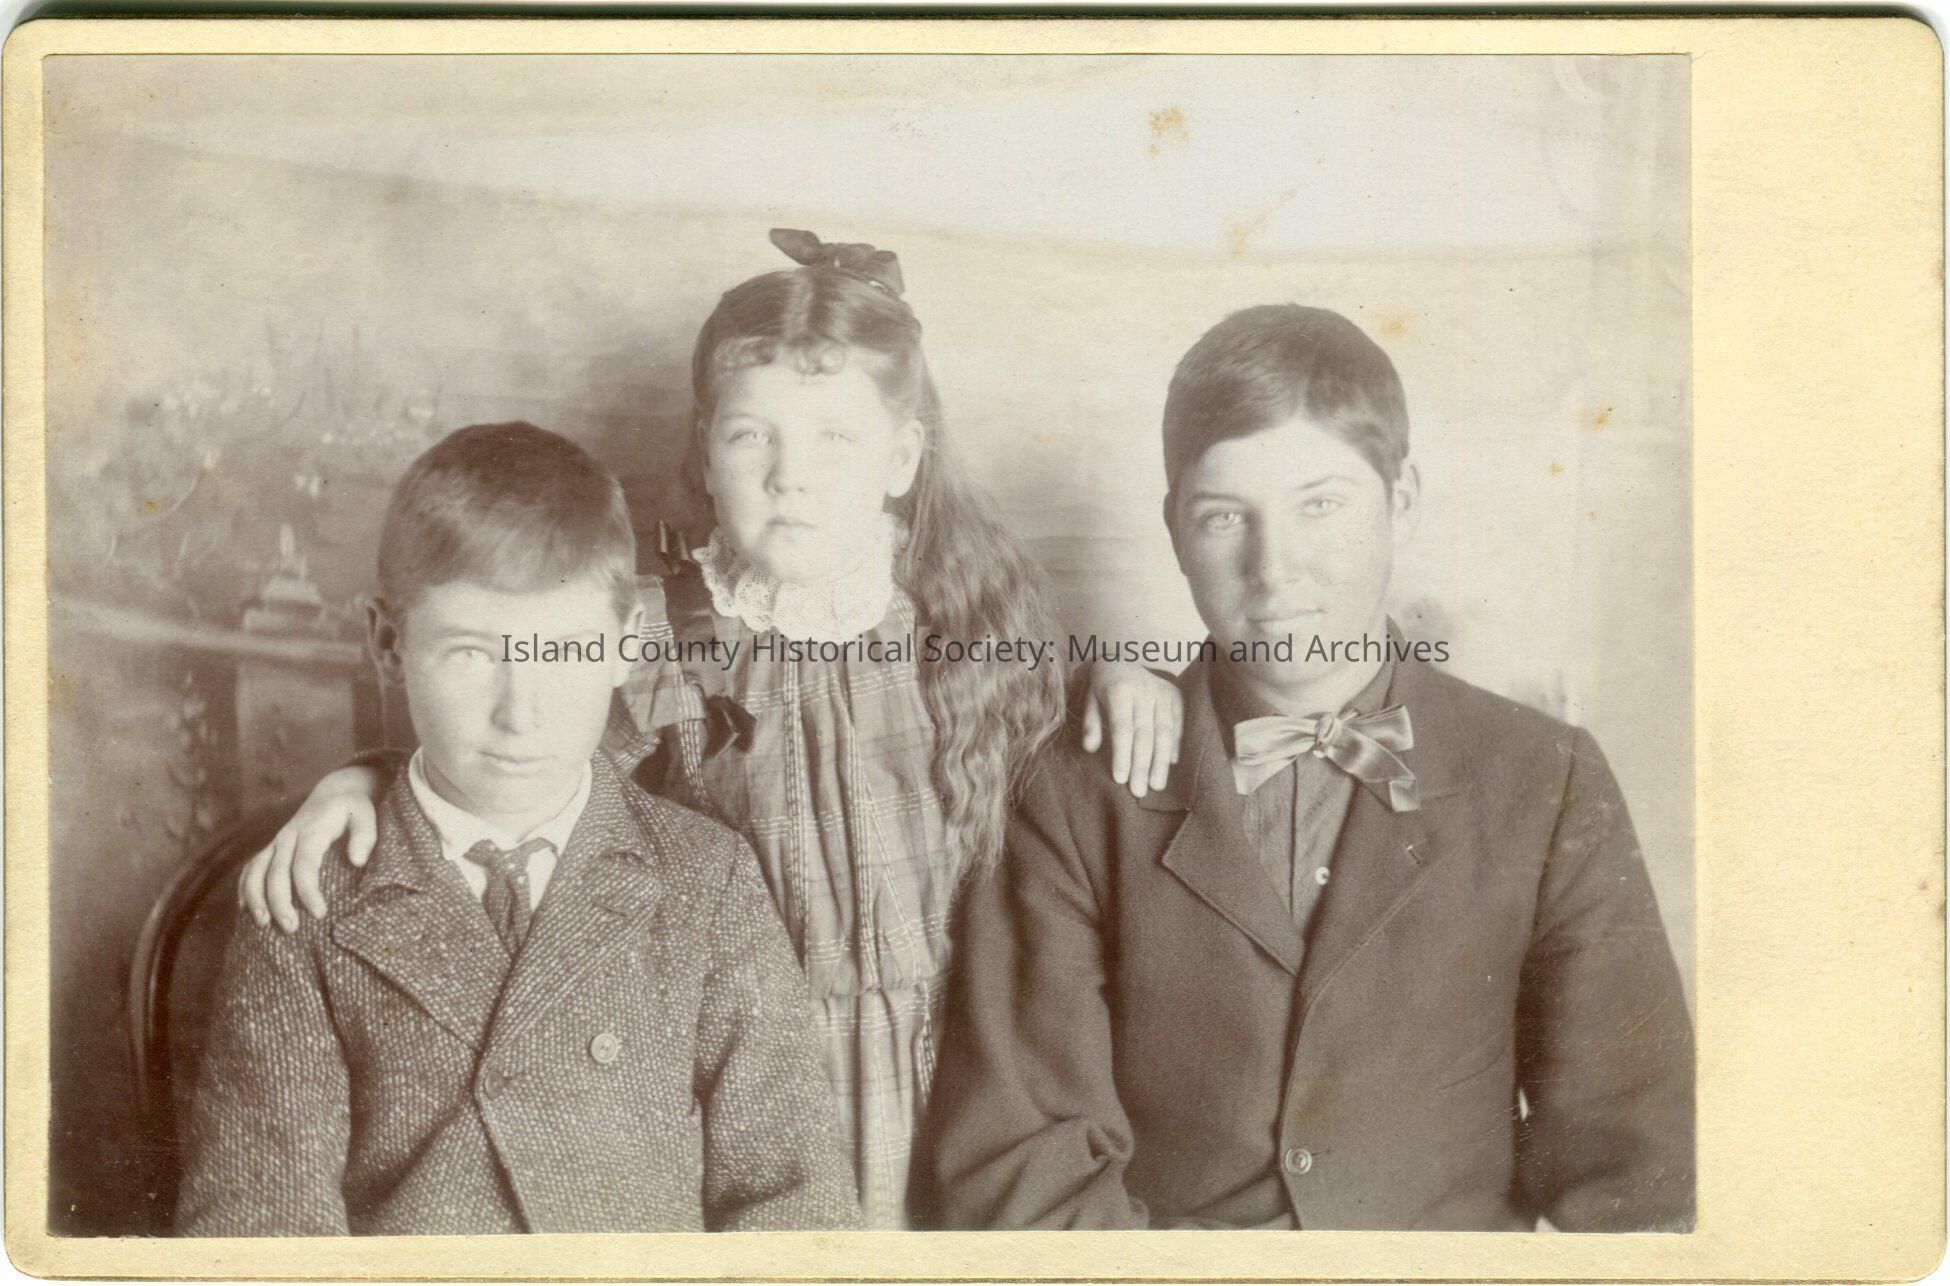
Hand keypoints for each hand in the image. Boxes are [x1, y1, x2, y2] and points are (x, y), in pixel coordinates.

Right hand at [236, 766, 383, 931]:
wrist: (332, 791)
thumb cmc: (351, 807)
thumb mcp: (365, 813)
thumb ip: (364, 835)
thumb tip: (358, 861)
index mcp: (311, 831)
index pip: (305, 865)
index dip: (309, 890)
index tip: (320, 913)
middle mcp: (288, 837)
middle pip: (276, 873)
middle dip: (280, 902)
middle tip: (291, 928)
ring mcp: (276, 842)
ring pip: (256, 871)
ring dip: (256, 898)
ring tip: (263, 924)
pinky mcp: (271, 847)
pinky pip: (251, 868)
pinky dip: (245, 888)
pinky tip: (246, 909)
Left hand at [1079, 661, 1183, 797]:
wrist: (1122, 658)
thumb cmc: (1102, 688)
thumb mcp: (1089, 701)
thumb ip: (1091, 725)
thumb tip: (1090, 749)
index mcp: (1119, 690)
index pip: (1122, 728)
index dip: (1122, 754)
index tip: (1121, 779)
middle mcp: (1143, 690)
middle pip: (1144, 733)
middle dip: (1141, 765)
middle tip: (1139, 791)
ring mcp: (1161, 692)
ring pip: (1163, 731)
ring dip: (1160, 761)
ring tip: (1156, 785)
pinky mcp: (1175, 695)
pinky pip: (1177, 723)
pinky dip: (1174, 745)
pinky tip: (1170, 764)